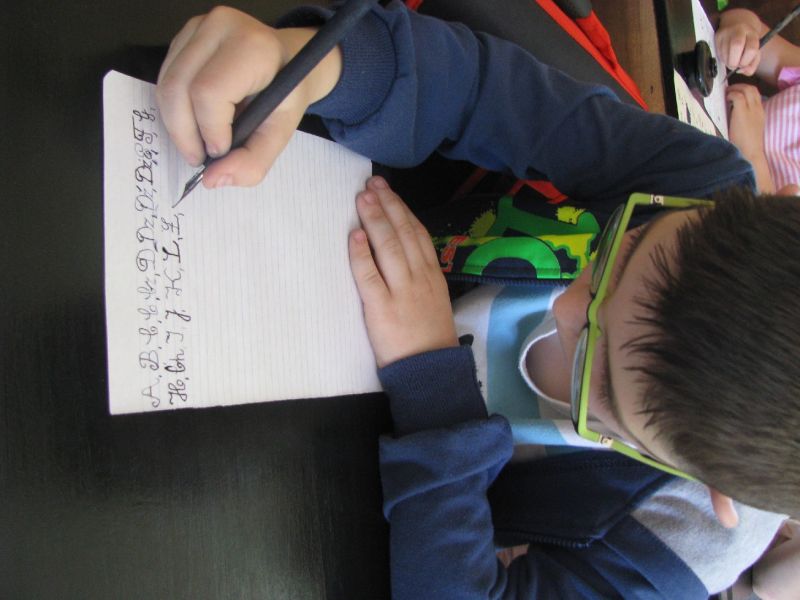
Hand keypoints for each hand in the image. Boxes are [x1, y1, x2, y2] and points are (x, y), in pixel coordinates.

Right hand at [156, 6, 341, 187]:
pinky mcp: (184, 35)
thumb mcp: (281, 131)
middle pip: (178, 88)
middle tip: (199, 157)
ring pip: (165, 84)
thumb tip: (213, 180)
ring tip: (199, 141)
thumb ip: (253, 161)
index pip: (210, 92)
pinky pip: (164, 78)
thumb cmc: (285, 93)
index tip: (220, 150)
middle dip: (184, 133)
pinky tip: (195, 119)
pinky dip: (174, 109)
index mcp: (252, 47)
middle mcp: (221, 26)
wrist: (285, 61)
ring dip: (177, 124)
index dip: (209, 129)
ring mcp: (198, 27)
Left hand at [348, 177, 458, 367]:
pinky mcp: (382, 308)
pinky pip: (369, 276)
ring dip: (374, 220)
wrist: (429, 370)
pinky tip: (355, 236)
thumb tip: (401, 249)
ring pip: (388, 248)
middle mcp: (419, 277)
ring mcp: (401, 292)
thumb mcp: (434, 299)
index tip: (387, 190)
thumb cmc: (428, 337)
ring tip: (362, 198)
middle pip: (402, 233)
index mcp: (432, 274)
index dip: (401, 208)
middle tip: (371, 184)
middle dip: (386, 205)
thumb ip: (420, 274)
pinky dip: (361, 254)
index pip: (417, 233)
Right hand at [715, 9, 765, 75]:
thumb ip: (752, 64)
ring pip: (725, 52)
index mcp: (752, 34)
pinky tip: (726, 55)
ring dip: (727, 61)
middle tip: (735, 65)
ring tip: (731, 59)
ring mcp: (726, 33)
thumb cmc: (747, 41)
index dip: (746, 61)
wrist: (737, 22)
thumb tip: (741, 71)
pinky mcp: (717, 36)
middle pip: (736, 46)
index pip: (751, 49)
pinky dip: (722, 58)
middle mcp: (739, 30)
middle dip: (735, 61)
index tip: (744, 64)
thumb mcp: (755, 51)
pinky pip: (718, 52)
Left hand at [727, 83, 773, 192]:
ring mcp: (751, 110)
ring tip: (726, 93)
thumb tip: (731, 111)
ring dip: (735, 89)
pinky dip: (731, 95)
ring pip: (747, 89)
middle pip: (752, 88)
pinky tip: (725, 100)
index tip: (735, 92)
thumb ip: (744, 118)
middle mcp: (757, 109)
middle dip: (740, 86)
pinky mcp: (742, 113)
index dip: (745, 90)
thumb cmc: (746, 144)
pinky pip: (738, 96)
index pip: (756, 94)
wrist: (750, 153)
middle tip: (729, 90)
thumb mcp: (748, 128)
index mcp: (760, 112)